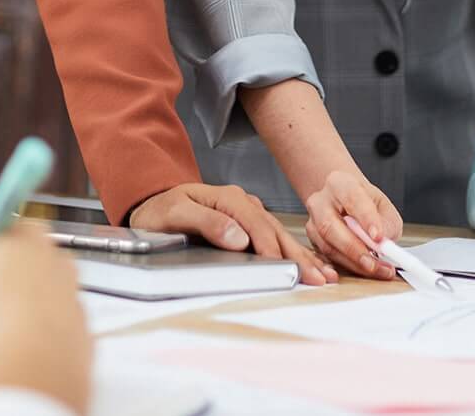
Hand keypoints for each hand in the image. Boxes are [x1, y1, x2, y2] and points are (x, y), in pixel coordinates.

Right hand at [0, 228, 90, 414]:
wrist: (33, 373)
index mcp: (27, 242)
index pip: (8, 226)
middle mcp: (56, 265)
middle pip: (23, 264)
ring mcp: (71, 299)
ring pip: (36, 300)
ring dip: (11, 313)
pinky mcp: (78, 333)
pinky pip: (48, 330)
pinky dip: (29, 338)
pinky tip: (4, 354)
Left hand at [131, 182, 335, 284]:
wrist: (150, 206)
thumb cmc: (159, 212)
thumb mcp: (174, 214)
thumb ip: (206, 222)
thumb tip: (238, 237)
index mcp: (227, 197)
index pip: (256, 224)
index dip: (271, 247)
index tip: (284, 268)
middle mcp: (241, 203)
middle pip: (275, 230)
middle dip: (298, 255)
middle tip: (318, 278)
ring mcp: (246, 213)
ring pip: (279, 235)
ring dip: (302, 256)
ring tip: (324, 275)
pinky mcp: (248, 225)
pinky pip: (274, 238)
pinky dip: (293, 253)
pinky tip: (309, 263)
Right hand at [302, 171, 404, 280]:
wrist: (346, 205)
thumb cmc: (366, 205)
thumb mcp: (384, 209)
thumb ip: (386, 224)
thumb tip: (383, 243)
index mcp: (340, 183)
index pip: (352, 198)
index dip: (365, 218)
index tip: (378, 237)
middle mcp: (321, 201)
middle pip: (330, 225)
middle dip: (354, 248)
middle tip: (373, 262)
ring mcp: (313, 221)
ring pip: (327, 245)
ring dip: (353, 262)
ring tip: (375, 268)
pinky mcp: (312, 241)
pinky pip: (325, 257)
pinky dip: (346, 266)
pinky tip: (361, 269)